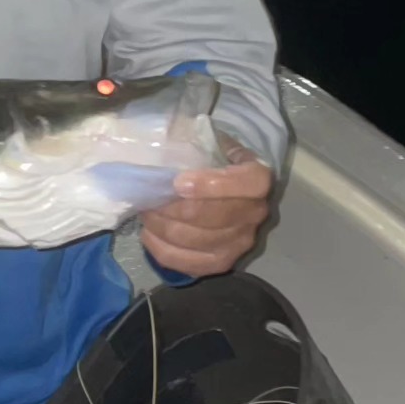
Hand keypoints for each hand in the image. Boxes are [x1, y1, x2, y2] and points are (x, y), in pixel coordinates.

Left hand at [141, 136, 272, 278]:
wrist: (230, 187)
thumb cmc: (216, 161)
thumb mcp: (213, 143)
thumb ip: (196, 143)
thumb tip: (163, 140)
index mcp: (258, 179)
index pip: (244, 184)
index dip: (210, 185)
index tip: (177, 182)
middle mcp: (255, 213)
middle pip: (211, 217)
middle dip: (172, 207)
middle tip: (148, 197)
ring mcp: (241, 242)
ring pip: (194, 240)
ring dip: (161, 226)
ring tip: (146, 211)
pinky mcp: (222, 262)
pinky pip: (186, 262)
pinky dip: (160, 248)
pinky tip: (149, 234)